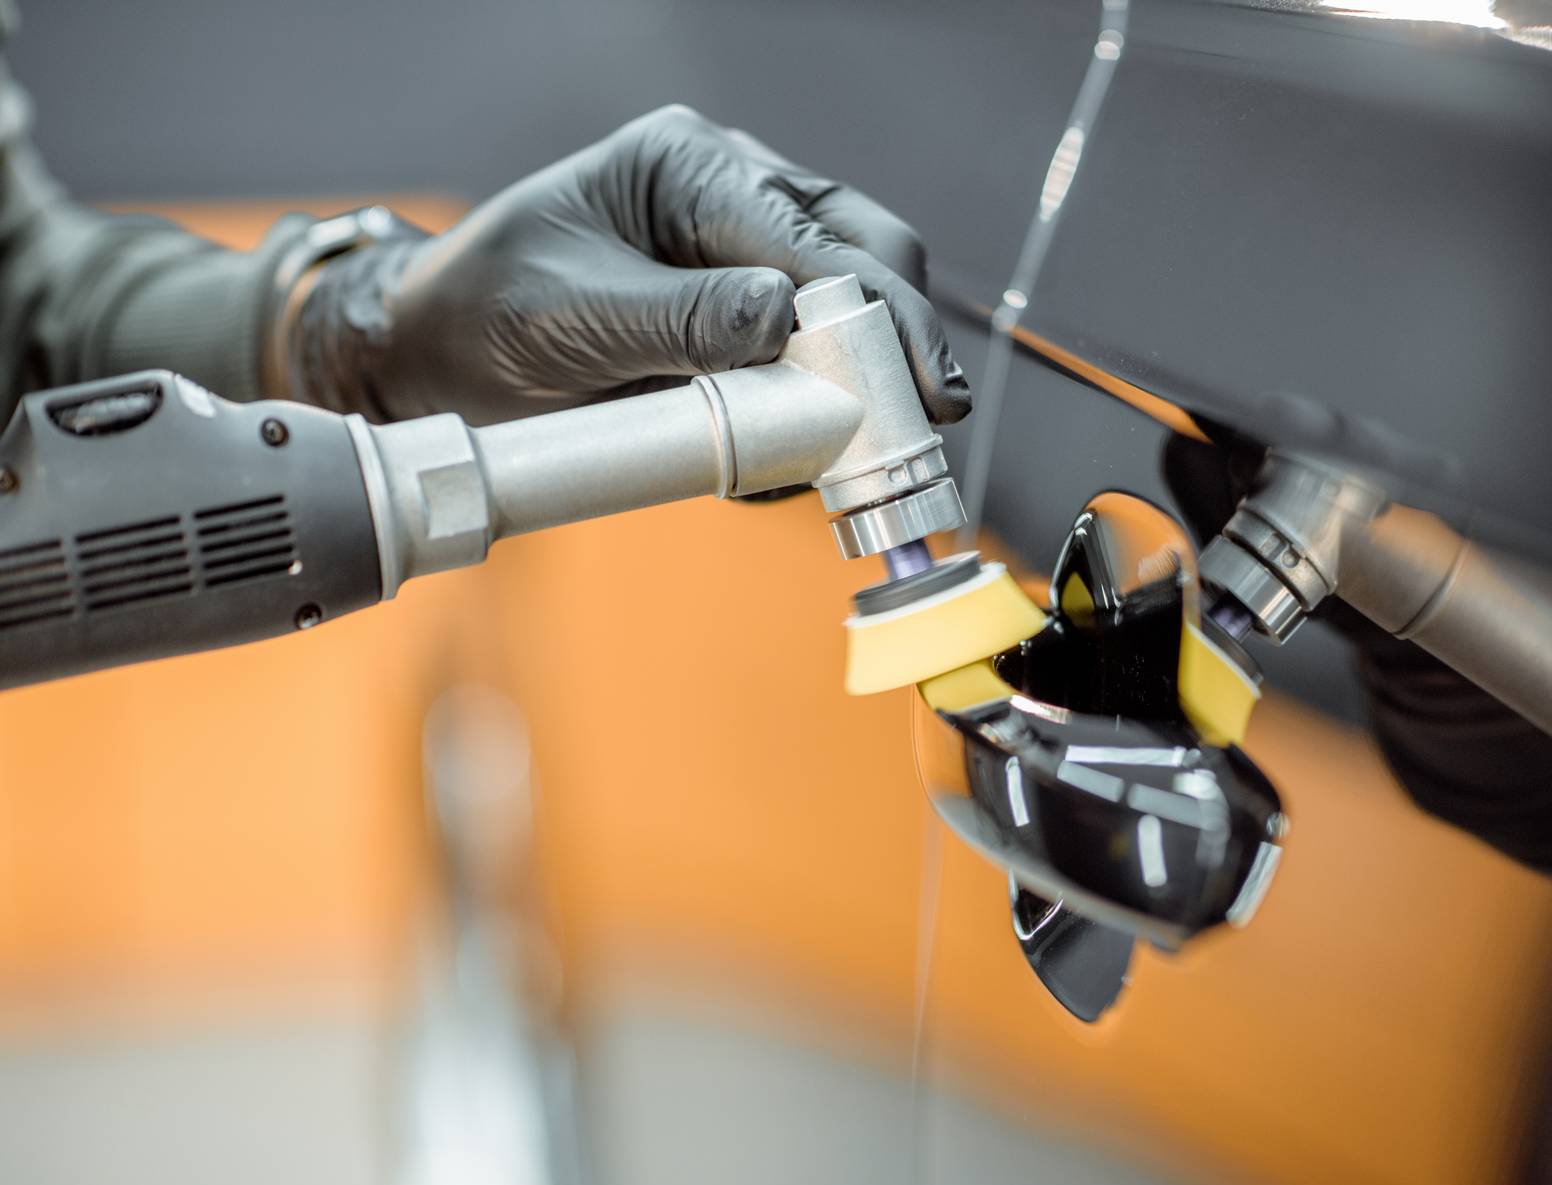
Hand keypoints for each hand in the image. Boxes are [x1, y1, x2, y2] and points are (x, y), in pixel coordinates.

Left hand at [288, 105, 970, 425]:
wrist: (437, 359)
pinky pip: (812, 375)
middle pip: (866, 256)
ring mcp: (748, 270)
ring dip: (865, 385)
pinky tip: (801, 459)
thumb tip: (784, 322)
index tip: (915, 384)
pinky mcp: (746, 336)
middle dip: (897, 339)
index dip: (875, 310)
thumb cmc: (485, 311)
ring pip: (856, 314)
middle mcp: (734, 205)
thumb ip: (679, 319)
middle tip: (923, 418)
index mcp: (690, 167)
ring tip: (867, 449)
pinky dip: (819, 424)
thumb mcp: (570, 313)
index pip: (811, 234)